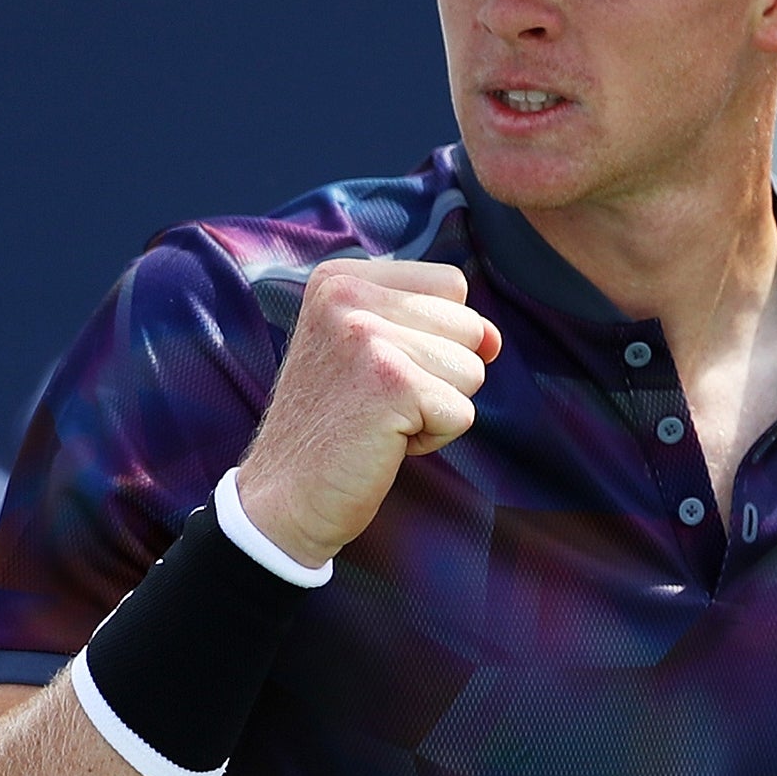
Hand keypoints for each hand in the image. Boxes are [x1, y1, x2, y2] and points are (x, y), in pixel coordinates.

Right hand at [236, 258, 500, 567]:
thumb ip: (434, 327)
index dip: (437, 338)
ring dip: (437, 407)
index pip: (451, 285)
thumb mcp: (371, 351)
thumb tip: (494, 340)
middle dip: (441, 375)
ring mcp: (368, 336)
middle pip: (468, 325)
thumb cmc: (334, 426)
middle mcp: (348, 294)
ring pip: (472, 369)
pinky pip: (462, 412)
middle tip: (377, 401)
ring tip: (379, 419)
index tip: (380, 371)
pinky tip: (382, 440)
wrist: (282, 498)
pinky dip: (433, 438)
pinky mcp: (392, 384)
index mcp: (340, 277)